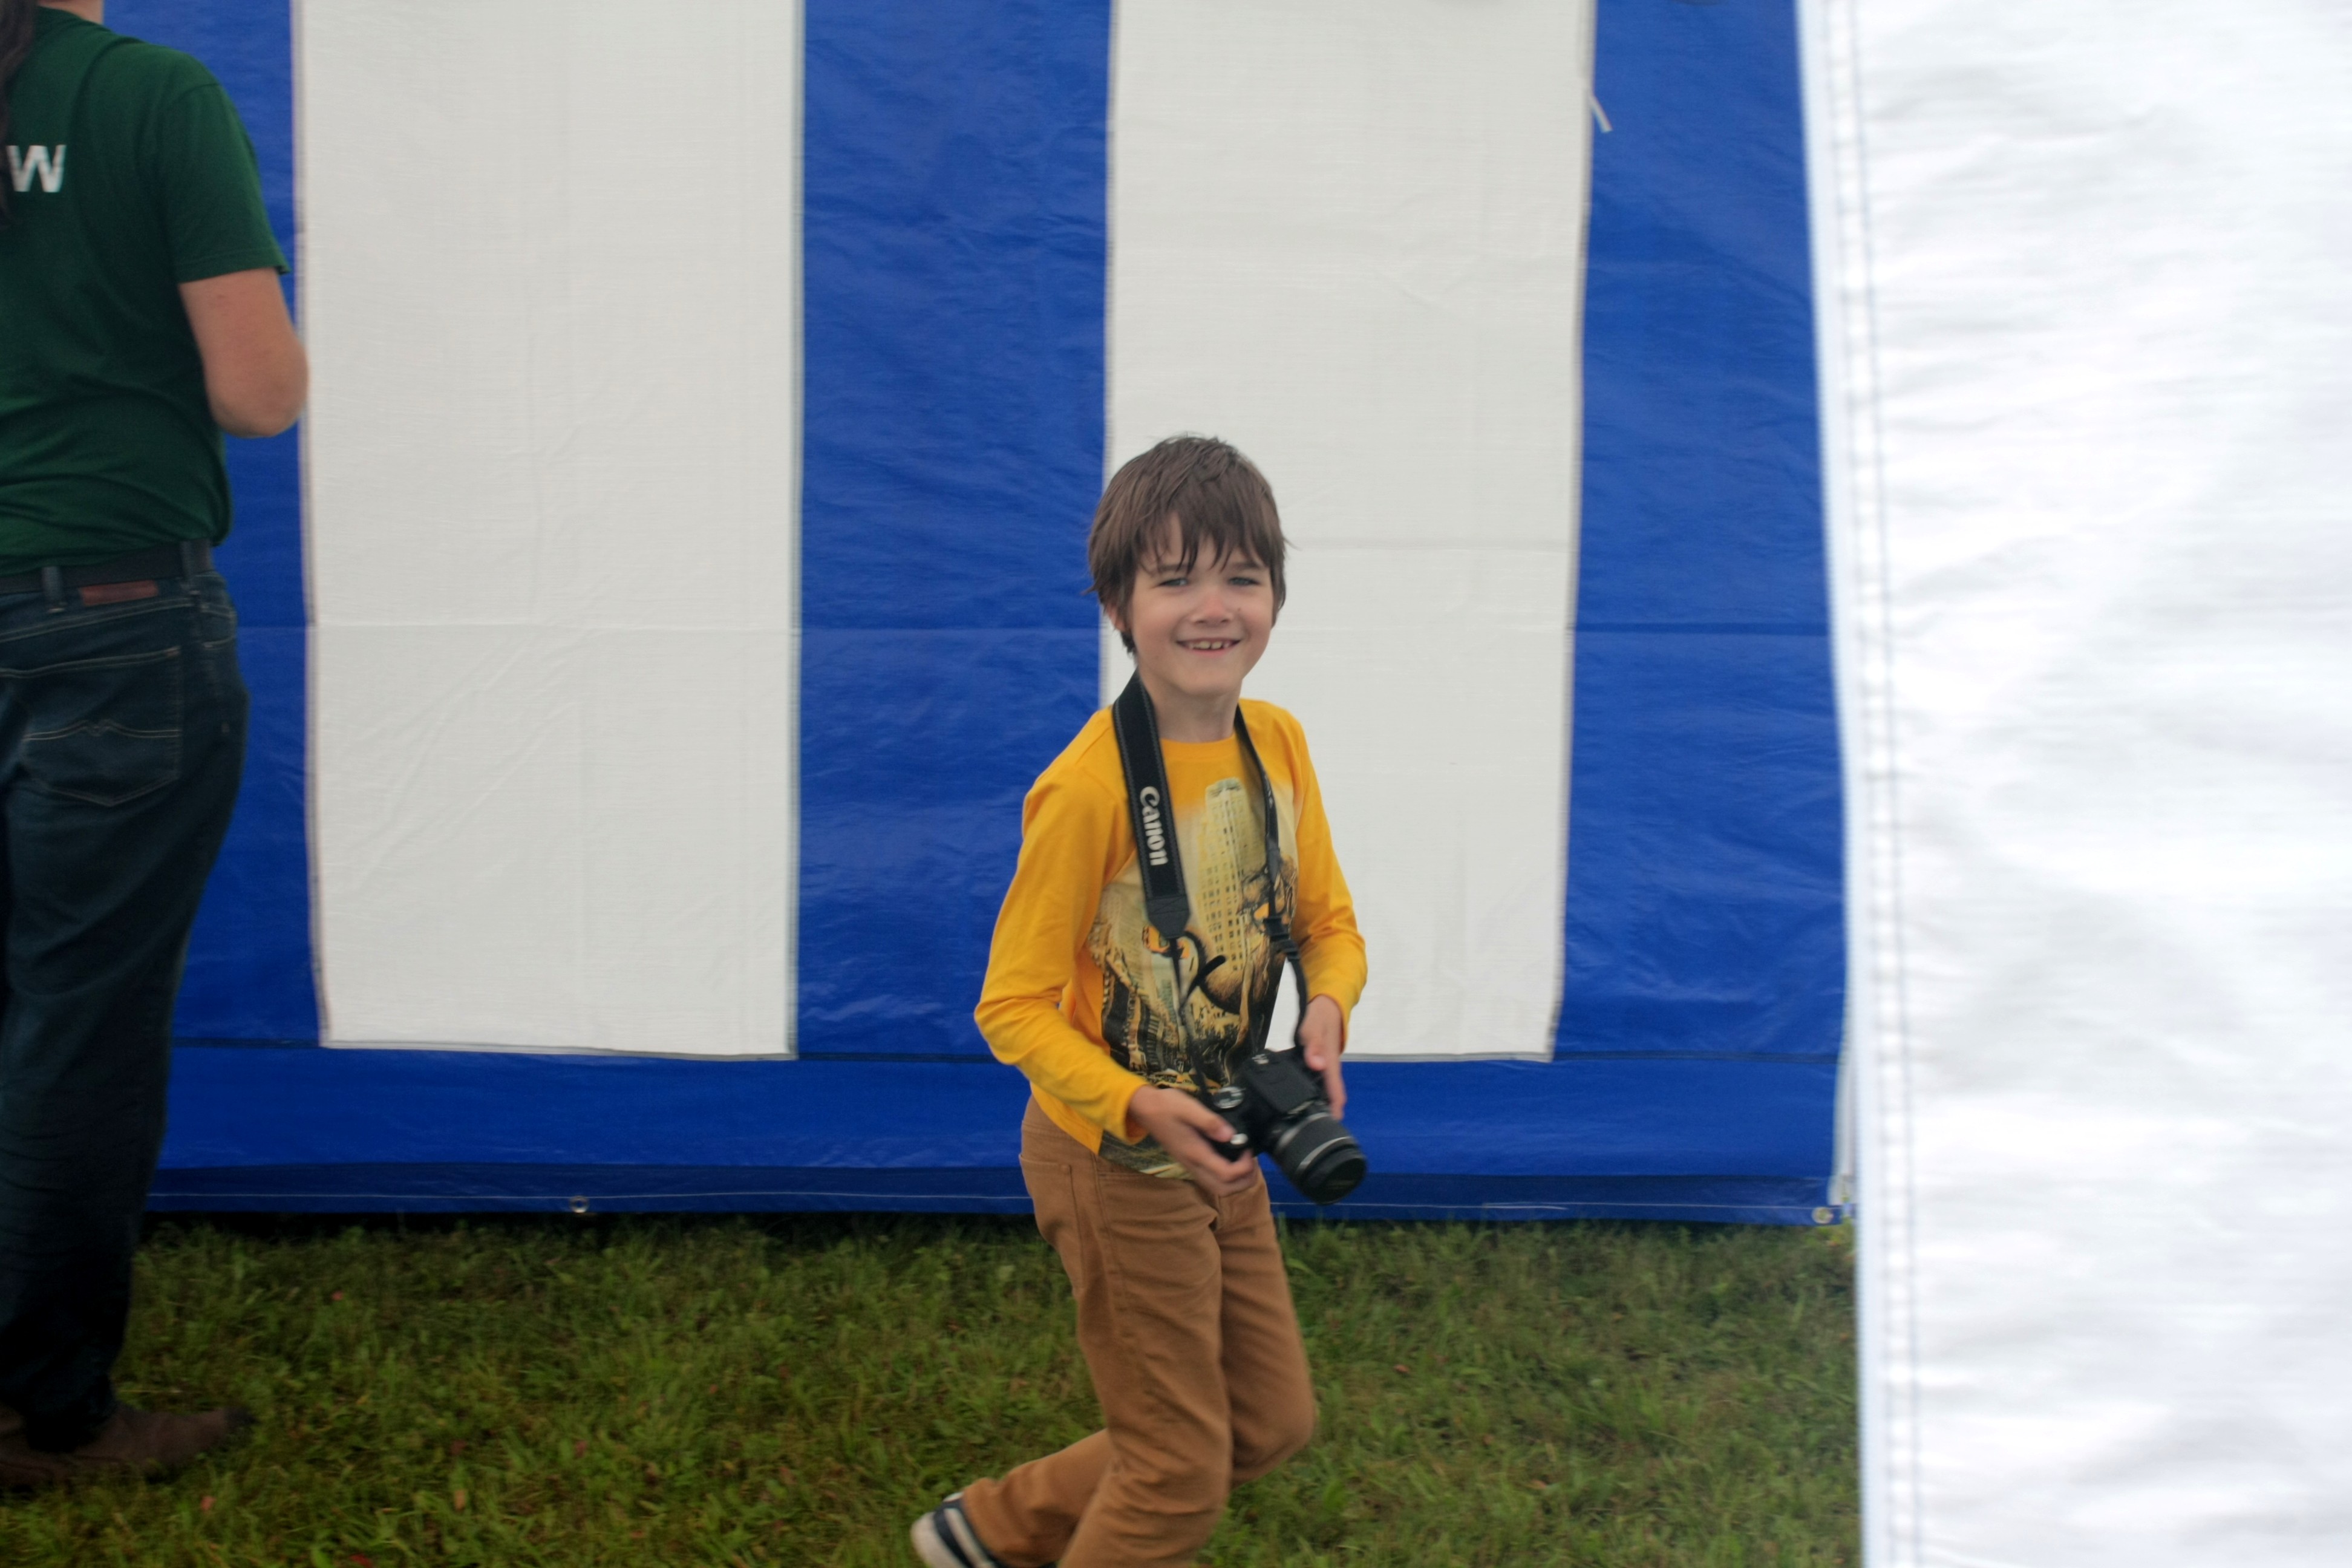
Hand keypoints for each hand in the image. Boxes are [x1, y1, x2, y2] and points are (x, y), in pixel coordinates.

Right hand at [1125, 1086, 1260, 1195]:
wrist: (1145, 1109)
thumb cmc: (1167, 1106)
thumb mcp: (1189, 1107)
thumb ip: (1210, 1122)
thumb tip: (1231, 1135)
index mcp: (1196, 1153)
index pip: (1226, 1174)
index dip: (1244, 1167)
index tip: (1248, 1149)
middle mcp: (1194, 1165)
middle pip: (1224, 1189)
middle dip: (1245, 1180)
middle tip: (1251, 1160)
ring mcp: (1191, 1166)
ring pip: (1218, 1188)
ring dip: (1237, 1181)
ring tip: (1245, 1161)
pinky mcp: (1190, 1163)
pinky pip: (1212, 1180)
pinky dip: (1227, 1177)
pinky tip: (1232, 1159)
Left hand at [1297, 995, 1346, 1117]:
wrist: (1327, 1006)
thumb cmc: (1320, 1017)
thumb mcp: (1313, 1027)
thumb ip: (1313, 1045)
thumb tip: (1317, 1065)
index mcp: (1330, 1062)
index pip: (1334, 1090)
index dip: (1334, 1107)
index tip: (1332, 1124)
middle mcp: (1329, 1067)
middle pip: (1331, 1094)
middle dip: (1327, 1111)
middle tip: (1316, 1131)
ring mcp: (1326, 1066)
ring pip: (1325, 1089)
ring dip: (1321, 1103)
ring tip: (1309, 1121)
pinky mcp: (1320, 1063)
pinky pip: (1319, 1081)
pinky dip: (1314, 1091)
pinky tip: (1302, 1099)